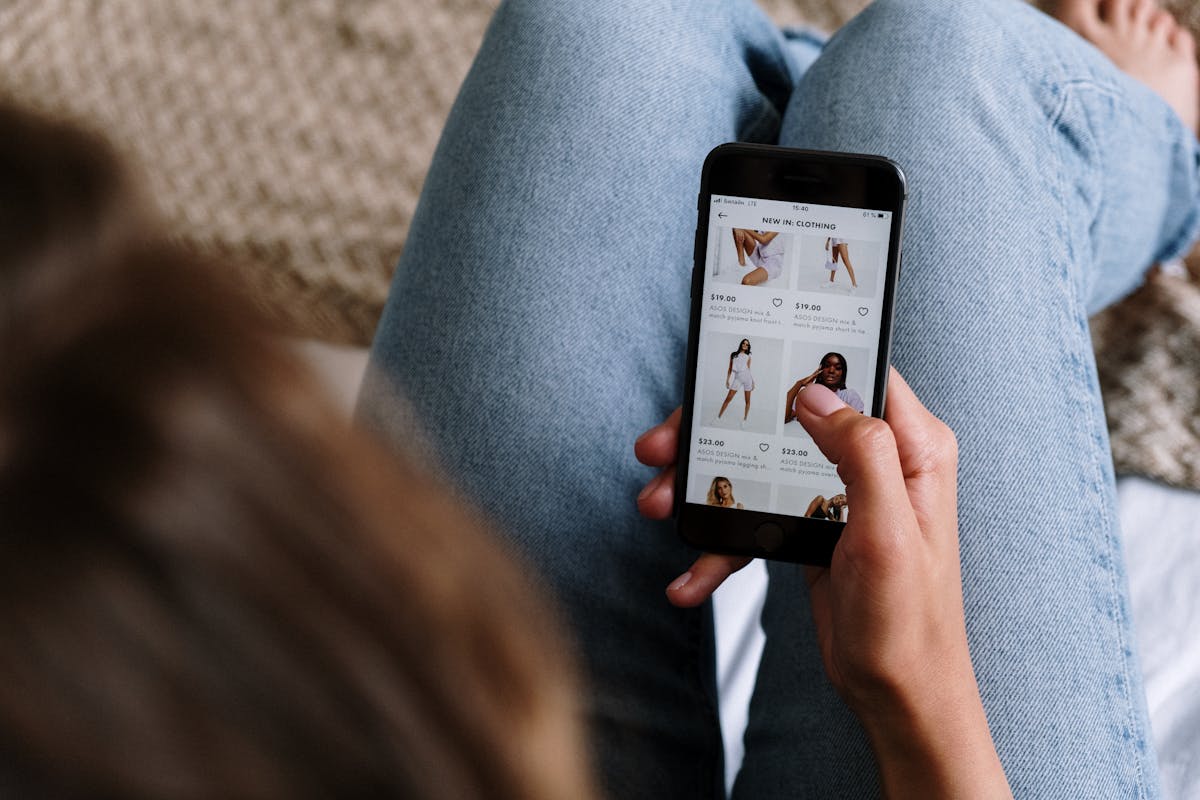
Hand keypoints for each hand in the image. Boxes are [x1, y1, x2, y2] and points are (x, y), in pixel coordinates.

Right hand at [634, 370, 1009, 797]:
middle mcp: (877, 461)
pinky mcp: (813, 526)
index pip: (851, 373)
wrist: (899, 696)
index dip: (793, 362)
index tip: (735, 365)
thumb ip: (862, 453)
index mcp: (912, 447)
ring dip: (705, 488)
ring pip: (759, 464)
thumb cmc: (911, 625)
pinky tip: (691, 575)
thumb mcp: (889, 534)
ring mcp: (840, 493)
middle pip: (784, 417)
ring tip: (658, 506)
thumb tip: (816, 394)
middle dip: (717, 434)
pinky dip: (720, 544)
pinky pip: (756, 516)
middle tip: (664, 449)